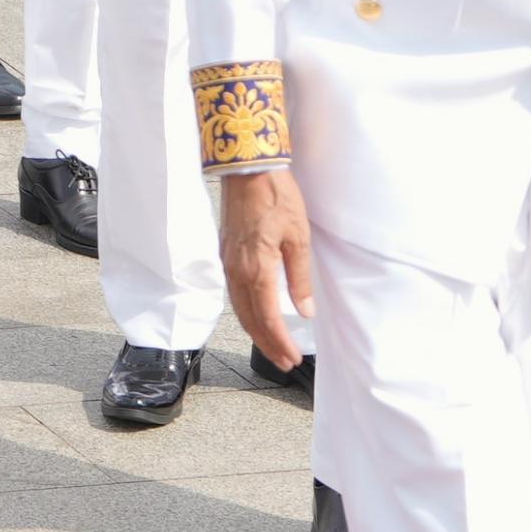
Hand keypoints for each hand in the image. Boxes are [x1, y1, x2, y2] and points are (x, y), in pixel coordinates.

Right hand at [218, 167, 317, 370]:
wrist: (248, 170)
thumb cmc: (276, 198)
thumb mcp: (298, 238)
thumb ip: (299, 278)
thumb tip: (304, 310)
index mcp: (256, 270)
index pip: (266, 318)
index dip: (279, 342)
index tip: (292, 358)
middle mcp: (237, 272)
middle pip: (249, 320)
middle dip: (266, 344)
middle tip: (284, 361)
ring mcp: (228, 263)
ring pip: (238, 309)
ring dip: (255, 331)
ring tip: (272, 345)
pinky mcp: (226, 254)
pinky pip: (233, 293)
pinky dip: (245, 312)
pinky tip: (256, 315)